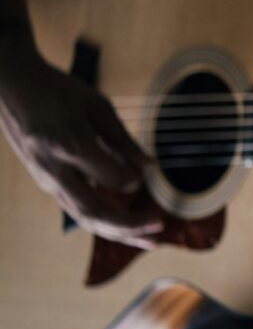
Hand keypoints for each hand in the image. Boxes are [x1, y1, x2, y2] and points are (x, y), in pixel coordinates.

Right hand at [0, 51, 160, 248]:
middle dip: (129, 226)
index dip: (133, 180)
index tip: (149, 174)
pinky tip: (128, 228)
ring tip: (151, 240)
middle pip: (94, 211)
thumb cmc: (59, 92)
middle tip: (161, 227)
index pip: (111, 178)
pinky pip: (77, 210)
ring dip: (119, 232)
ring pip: (85, 217)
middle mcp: (56, 170)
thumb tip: (151, 169)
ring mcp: (48, 180)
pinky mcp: (47, 183)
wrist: (13, 88)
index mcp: (71, 145)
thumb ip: (123, 140)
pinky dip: (105, 222)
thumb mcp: (97, 106)